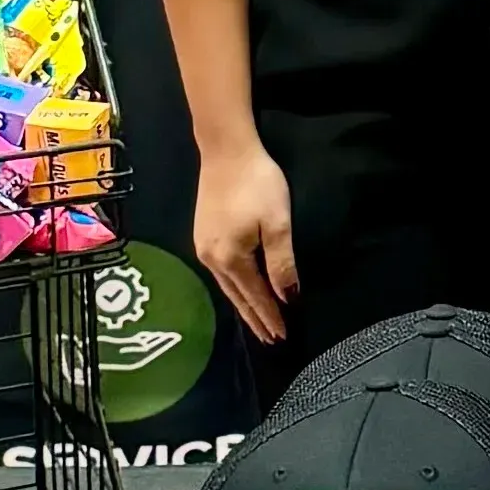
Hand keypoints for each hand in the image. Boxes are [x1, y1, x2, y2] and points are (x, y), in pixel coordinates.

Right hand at [194, 133, 300, 349]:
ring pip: (227, 286)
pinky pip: (221, 272)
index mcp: (231, 259)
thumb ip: (282, 263)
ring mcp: (203, 247)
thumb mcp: (277, 223)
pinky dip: (234, 287)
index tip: (282, 337)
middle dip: (255, 318)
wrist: (226, 149)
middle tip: (270, 339)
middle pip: (238, 297)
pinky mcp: (202, 234)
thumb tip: (288, 297)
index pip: (256, 297)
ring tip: (257, 322)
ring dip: (244, 305)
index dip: (270, 317)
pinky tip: (240, 290)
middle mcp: (211, 259)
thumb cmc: (257, 183)